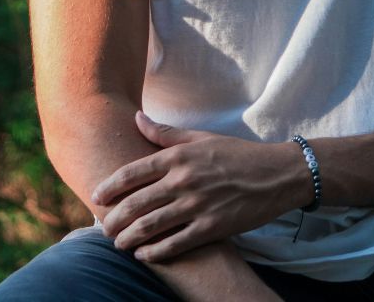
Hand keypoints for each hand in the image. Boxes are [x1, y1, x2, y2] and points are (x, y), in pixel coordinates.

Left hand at [89, 111, 310, 262]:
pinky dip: (155, 252)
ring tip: (118, 243)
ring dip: (128, 238)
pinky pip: (176, 244)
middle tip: (104, 228)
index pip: (132, 173)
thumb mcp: (200, 138)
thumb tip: (136, 118)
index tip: (95, 196)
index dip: (109, 187)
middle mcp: (184, 181)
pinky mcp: (213, 227)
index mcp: (178, 157)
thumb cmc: (237, 154)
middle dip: (114, 219)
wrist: (277, 174)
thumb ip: (165, 133)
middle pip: (136, 203)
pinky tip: (143, 255)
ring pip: (151, 226)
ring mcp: (198, 206)